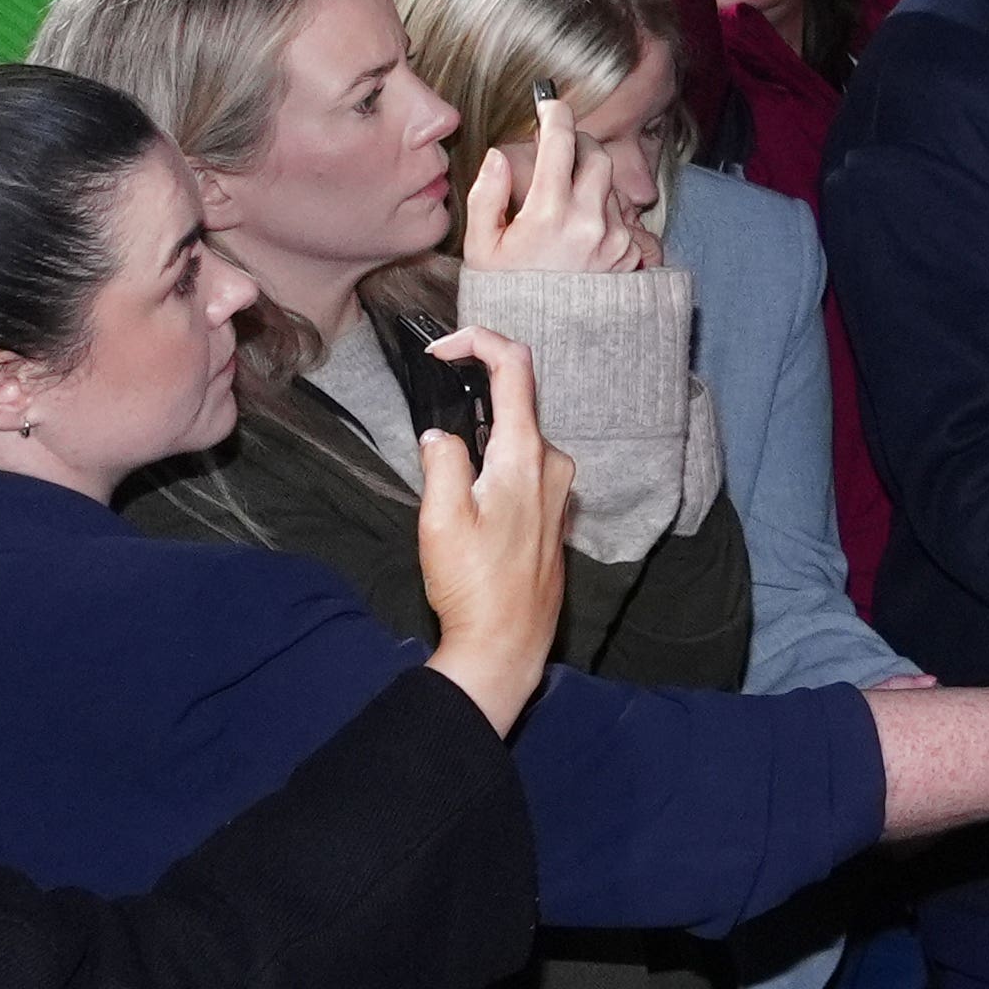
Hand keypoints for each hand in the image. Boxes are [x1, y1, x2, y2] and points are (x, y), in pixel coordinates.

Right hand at [413, 328, 574, 729]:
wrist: (506, 646)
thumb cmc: (474, 585)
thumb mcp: (441, 516)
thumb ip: (440, 459)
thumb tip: (439, 432)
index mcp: (528, 455)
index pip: (515, 367)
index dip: (478, 341)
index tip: (440, 349)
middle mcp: (553, 464)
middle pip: (516, 401)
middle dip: (472, 394)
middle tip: (431, 411)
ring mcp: (558, 491)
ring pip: (517, 438)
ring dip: (481, 436)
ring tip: (444, 473)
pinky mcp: (553, 514)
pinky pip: (525, 467)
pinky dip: (495, 462)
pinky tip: (469, 500)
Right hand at [463, 90, 654, 276]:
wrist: (545, 346)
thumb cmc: (506, 295)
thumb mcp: (481, 248)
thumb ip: (487, 196)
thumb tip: (499, 155)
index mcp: (548, 213)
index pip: (560, 142)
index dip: (554, 114)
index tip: (548, 103)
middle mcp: (589, 221)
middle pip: (596, 155)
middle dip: (578, 146)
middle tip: (558, 153)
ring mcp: (615, 239)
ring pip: (609, 186)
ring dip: (589, 184)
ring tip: (563, 210)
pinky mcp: (631, 255)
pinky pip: (621, 217)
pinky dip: (602, 215)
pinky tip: (579, 236)